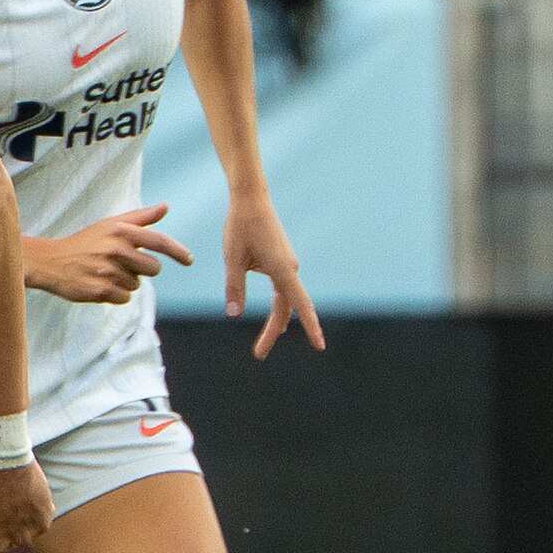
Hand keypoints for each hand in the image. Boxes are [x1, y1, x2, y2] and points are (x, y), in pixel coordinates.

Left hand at [0, 460, 52, 552]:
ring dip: (27, 515)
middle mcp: (2, 544)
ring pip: (30, 529)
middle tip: (5, 499)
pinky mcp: (41, 525)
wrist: (0, 462)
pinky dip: (40, 508)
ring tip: (16, 493)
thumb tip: (17, 530)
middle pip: (15, 539)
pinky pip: (43, 520)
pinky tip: (30, 493)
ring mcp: (23, 537)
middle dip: (12, 522)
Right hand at [30, 203, 193, 304]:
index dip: (178, 252)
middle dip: (142, 269)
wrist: (51, 261)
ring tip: (105, 273)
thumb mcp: (110, 225)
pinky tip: (100, 284)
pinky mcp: (100, 291)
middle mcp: (116, 250)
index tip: (190, 260)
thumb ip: (140, 217)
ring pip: (137, 285)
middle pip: (153, 269)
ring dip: (125, 282)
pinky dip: (116, 295)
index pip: (159, 242)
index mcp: (121, 231)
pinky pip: (125, 298)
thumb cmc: (85, 242)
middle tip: (121, 264)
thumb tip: (165, 206)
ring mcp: (108, 271)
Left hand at [224, 189, 323, 358]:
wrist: (250, 198)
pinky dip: (278, 307)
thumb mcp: (232, 258)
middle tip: (258, 355)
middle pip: (286, 309)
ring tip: (262, 345)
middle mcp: (289, 269)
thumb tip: (233, 314)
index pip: (299, 305)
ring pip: (284, 301)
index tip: (319, 346)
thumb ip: (234, 286)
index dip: (310, 326)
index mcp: (281, 269)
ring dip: (275, 322)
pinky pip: (283, 290)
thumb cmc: (240, 225)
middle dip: (273, 333)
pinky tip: (277, 320)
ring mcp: (287, 265)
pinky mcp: (281, 261)